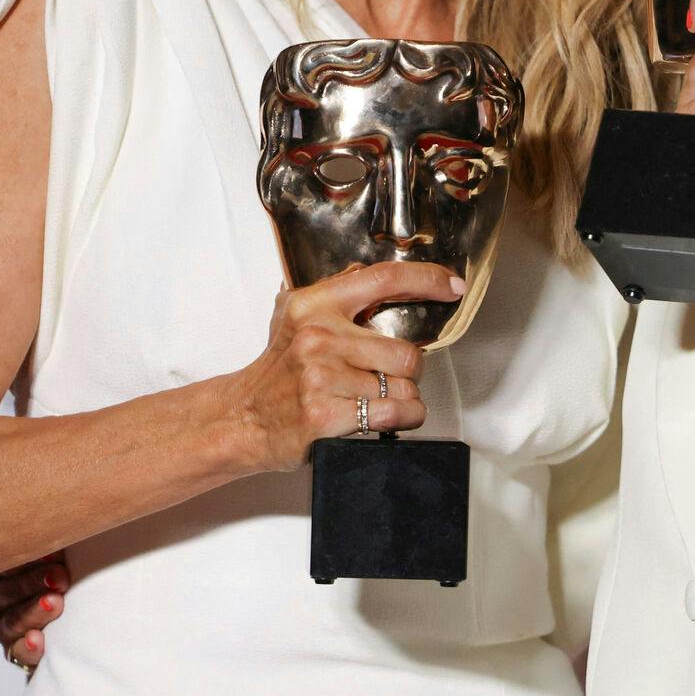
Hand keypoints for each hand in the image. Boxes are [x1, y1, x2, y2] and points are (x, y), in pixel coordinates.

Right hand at [0, 553, 67, 673]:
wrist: (74, 611)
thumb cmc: (64, 569)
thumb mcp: (59, 552)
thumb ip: (54, 542)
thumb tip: (64, 524)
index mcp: (0, 566)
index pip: (2, 561)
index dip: (25, 558)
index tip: (52, 553)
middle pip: (5, 591)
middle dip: (33, 583)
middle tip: (60, 577)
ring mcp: (1, 624)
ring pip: (11, 621)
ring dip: (34, 612)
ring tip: (56, 603)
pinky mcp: (13, 650)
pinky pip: (16, 652)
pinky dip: (27, 646)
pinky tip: (38, 639)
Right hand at [226, 262, 458, 472]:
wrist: (242, 418)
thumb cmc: (277, 370)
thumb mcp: (294, 317)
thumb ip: (335, 293)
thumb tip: (378, 275)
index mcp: (313, 304)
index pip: (382, 279)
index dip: (426, 279)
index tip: (452, 286)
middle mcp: (318, 336)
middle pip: (406, 351)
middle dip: (408, 371)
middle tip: (388, 378)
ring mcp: (321, 377)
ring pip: (403, 386)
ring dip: (404, 399)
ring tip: (379, 401)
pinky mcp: (325, 415)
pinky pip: (393, 414)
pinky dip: (401, 419)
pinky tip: (385, 420)